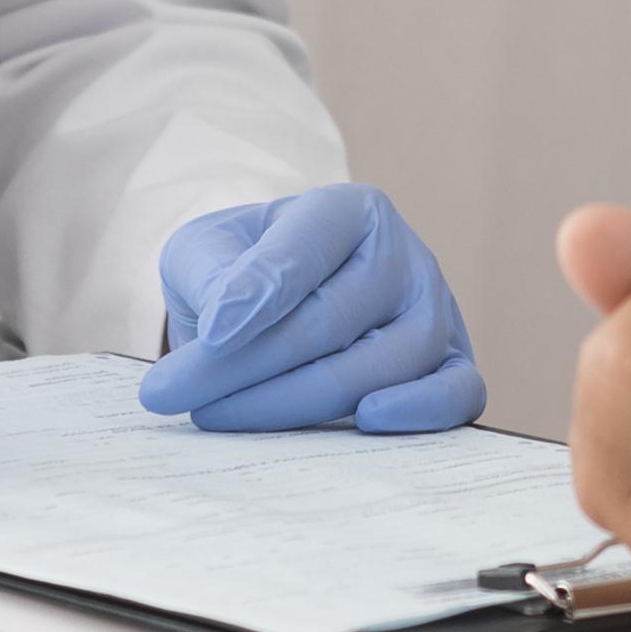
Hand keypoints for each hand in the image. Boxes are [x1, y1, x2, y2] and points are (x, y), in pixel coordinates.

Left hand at [141, 184, 485, 432]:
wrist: (288, 302)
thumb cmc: (245, 272)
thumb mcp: (208, 251)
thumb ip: (210, 272)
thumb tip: (227, 324)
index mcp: (345, 210)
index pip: (306, 248)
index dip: (258, 291)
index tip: (211, 334)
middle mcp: (401, 254)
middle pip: (330, 319)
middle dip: (243, 364)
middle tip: (173, 394)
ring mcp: (434, 311)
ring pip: (381, 364)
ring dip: (294, 401)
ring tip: (219, 415)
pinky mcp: (453, 363)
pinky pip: (457, 392)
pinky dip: (420, 410)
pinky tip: (368, 421)